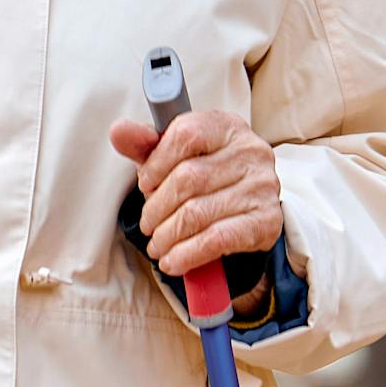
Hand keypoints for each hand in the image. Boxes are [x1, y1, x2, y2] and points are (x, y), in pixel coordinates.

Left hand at [108, 110, 282, 279]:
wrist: (244, 206)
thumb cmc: (202, 172)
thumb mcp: (171, 154)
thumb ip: (144, 143)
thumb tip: (118, 131)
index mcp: (225, 125)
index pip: (186, 135)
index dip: (156, 163)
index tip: (144, 185)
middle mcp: (251, 151)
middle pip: (189, 179)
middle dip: (157, 207)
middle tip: (146, 224)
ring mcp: (263, 186)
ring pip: (199, 212)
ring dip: (168, 235)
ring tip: (156, 245)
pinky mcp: (267, 221)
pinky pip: (218, 239)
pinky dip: (188, 253)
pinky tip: (173, 261)